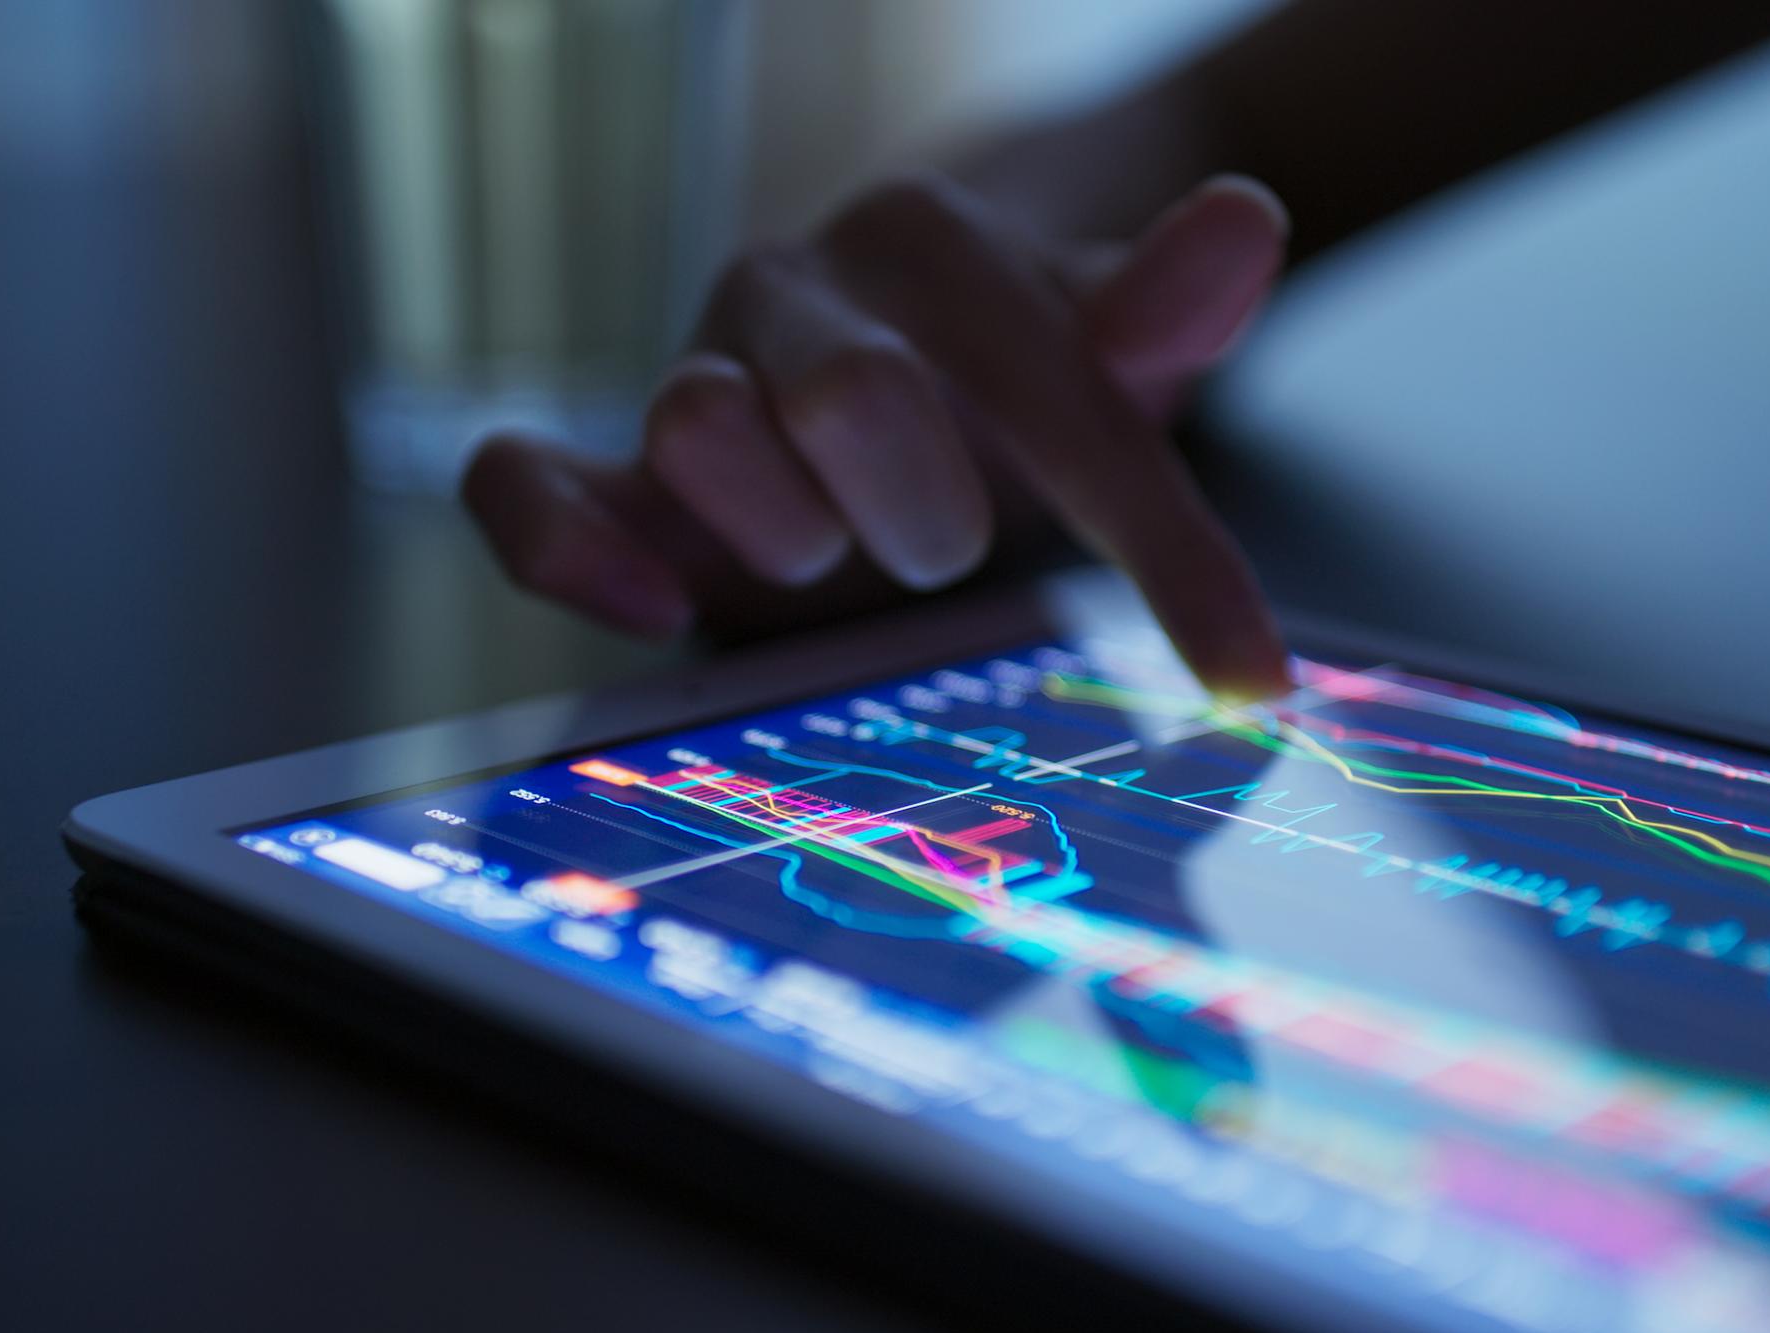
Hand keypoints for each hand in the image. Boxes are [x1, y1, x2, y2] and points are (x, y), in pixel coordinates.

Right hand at [462, 170, 1293, 700]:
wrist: (889, 379)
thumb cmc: (1007, 385)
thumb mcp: (1108, 363)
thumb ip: (1165, 311)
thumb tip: (1247, 221)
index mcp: (930, 248)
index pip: (1060, 395)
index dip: (1165, 551)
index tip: (1246, 674)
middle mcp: (795, 295)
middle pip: (850, 393)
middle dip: (927, 510)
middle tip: (951, 546)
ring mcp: (693, 378)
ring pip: (697, 425)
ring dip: (788, 532)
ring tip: (830, 559)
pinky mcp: (608, 476)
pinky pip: (522, 484)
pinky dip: (564, 543)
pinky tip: (650, 605)